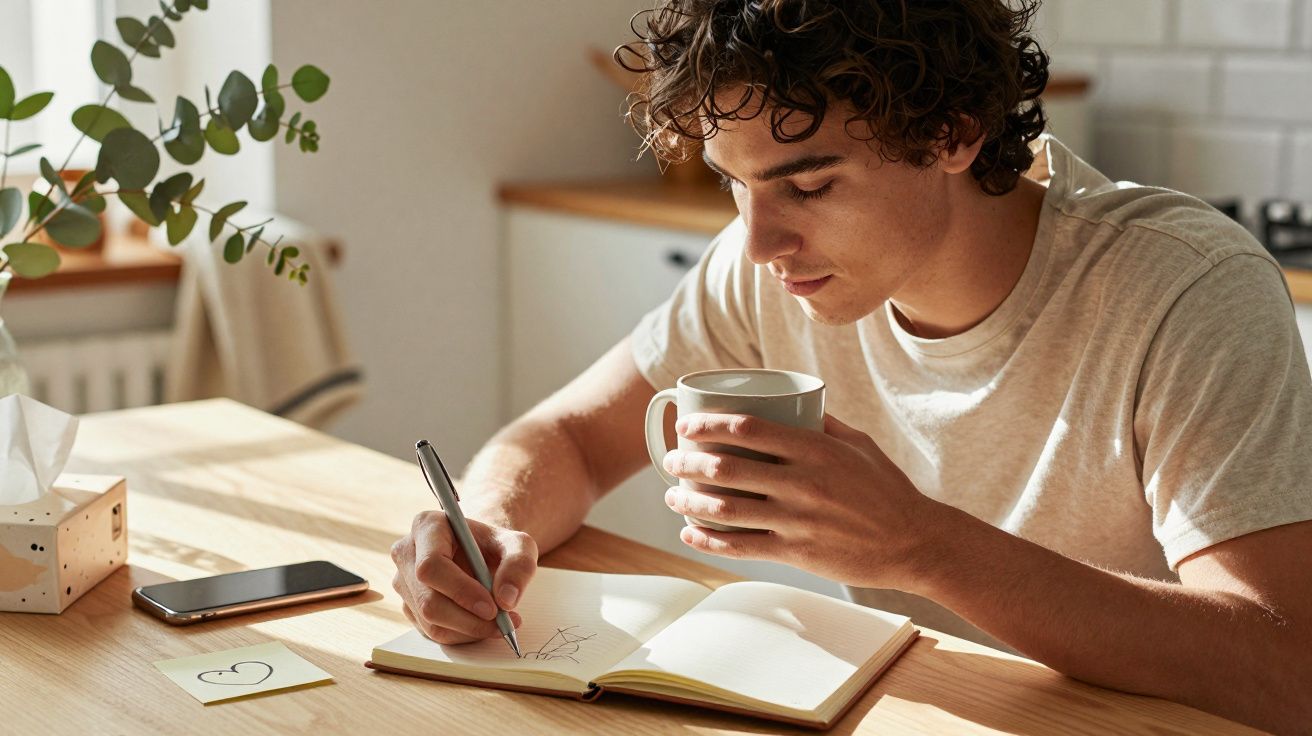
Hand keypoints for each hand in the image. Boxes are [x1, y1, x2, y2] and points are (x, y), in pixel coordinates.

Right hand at [390, 511, 537, 644]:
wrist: (479, 553)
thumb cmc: (495, 545)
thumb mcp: (518, 545)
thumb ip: (519, 565)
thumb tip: (507, 599)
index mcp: (427, 526)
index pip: (431, 566)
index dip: (461, 591)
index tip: (492, 608)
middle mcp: (407, 553)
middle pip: (428, 601)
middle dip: (468, 619)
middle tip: (502, 623)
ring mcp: (403, 582)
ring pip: (430, 622)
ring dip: (469, 630)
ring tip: (501, 623)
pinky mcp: (409, 606)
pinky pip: (432, 632)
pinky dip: (462, 635)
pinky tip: (483, 623)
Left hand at [661, 412, 943, 590]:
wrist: (915, 542)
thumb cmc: (887, 489)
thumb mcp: (859, 444)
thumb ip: (822, 424)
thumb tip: (790, 403)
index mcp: (815, 448)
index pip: (747, 428)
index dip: (709, 424)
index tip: (687, 424)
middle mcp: (802, 482)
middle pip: (726, 468)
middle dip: (688, 462)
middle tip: (671, 460)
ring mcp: (797, 520)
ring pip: (726, 509)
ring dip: (690, 502)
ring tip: (672, 496)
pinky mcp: (796, 552)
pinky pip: (741, 547)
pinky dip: (709, 540)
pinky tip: (690, 533)